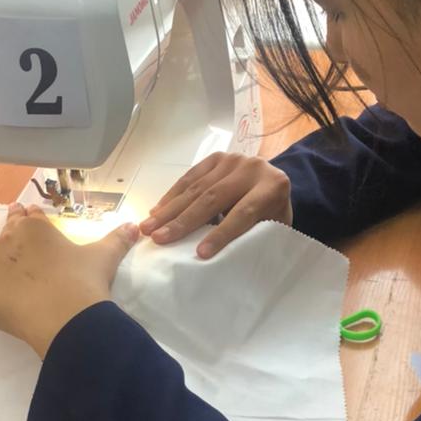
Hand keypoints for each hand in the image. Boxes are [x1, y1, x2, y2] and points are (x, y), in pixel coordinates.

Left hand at [0, 199, 139, 356]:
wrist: (66, 315)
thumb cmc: (86, 285)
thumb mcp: (104, 258)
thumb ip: (117, 241)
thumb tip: (138, 227)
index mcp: (38, 229)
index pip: (33, 222)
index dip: (36, 224)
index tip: (37, 224)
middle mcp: (9, 240)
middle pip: (6, 228)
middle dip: (8, 222)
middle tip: (8, 213)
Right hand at [140, 152, 292, 257]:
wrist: (272, 185)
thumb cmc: (271, 216)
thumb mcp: (271, 230)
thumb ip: (252, 239)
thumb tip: (221, 262)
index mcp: (273, 187)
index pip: (243, 213)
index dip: (221, 234)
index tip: (200, 254)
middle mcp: (251, 168)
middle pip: (213, 198)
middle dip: (183, 221)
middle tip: (159, 239)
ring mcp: (231, 159)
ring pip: (196, 187)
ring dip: (169, 210)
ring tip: (148, 227)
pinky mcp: (215, 158)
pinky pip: (189, 178)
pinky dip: (171, 196)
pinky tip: (156, 211)